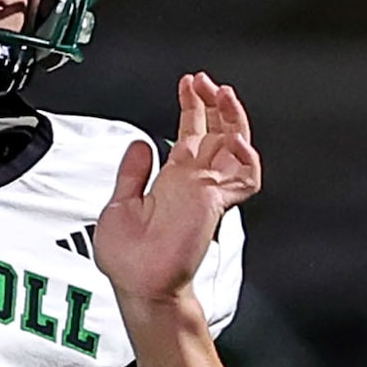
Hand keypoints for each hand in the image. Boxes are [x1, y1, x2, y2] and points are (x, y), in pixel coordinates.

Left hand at [93, 73, 259, 308]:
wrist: (141, 284)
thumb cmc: (130, 259)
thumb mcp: (120, 203)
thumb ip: (132, 172)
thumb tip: (139, 144)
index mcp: (173, 179)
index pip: (191, 133)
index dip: (192, 106)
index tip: (189, 84)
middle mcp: (195, 182)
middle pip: (217, 132)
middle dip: (214, 103)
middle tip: (207, 82)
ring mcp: (208, 191)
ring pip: (235, 147)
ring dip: (233, 119)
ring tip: (224, 96)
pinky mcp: (215, 203)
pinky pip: (245, 178)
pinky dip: (246, 157)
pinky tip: (236, 138)